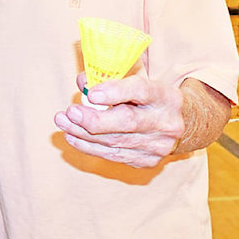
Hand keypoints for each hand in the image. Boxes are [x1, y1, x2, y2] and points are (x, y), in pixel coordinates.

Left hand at [54, 72, 183, 167]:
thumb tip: (83, 81)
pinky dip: (89, 146)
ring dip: (83, 133)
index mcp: (165, 96)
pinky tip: (73, 136)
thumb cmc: (147, 97)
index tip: (91, 93)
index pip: (141, 91)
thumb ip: (110, 77)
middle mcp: (166, 122)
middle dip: (94, 119)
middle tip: (69, 112)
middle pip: (127, 122)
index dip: (115, 92)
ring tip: (63, 122)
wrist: (175, 124)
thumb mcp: (135, 80)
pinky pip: (113, 155)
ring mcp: (158, 145)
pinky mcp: (147, 161)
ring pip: (116, 141)